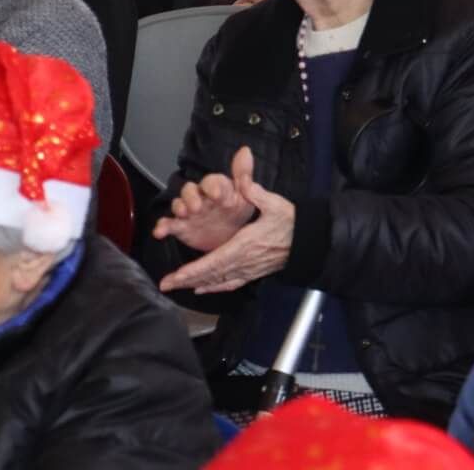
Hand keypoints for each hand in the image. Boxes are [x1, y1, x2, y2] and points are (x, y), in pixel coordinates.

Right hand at [152, 145, 258, 253]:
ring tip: (183, 213)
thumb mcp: (245, 195)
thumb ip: (243, 175)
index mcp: (217, 189)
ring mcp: (189, 211)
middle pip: (190, 190)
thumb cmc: (236, 212)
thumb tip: (245, 150)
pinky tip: (160, 231)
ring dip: (179, 207)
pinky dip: (162, 227)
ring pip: (178, 204)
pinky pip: (169, 224)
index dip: (213, 186)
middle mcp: (200, 197)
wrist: (229, 237)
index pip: (211, 181)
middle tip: (197, 206)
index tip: (217, 194)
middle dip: (191, 197)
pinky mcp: (180, 226)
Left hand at [157, 147, 295, 295]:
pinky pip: (230, 283)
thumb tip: (243, 183)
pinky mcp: (253, 272)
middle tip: (165, 285)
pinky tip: (201, 290)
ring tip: (176, 287)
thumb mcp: (275, 203)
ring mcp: (248, 269)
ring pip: (218, 281)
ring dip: (196, 285)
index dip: (195, 269)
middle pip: (211, 274)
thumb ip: (256, 192)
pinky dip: (214, 288)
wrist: (308, 241)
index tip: (178, 275)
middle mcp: (244, 261)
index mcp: (245, 244)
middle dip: (187, 280)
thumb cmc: (291, 221)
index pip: (215, 260)